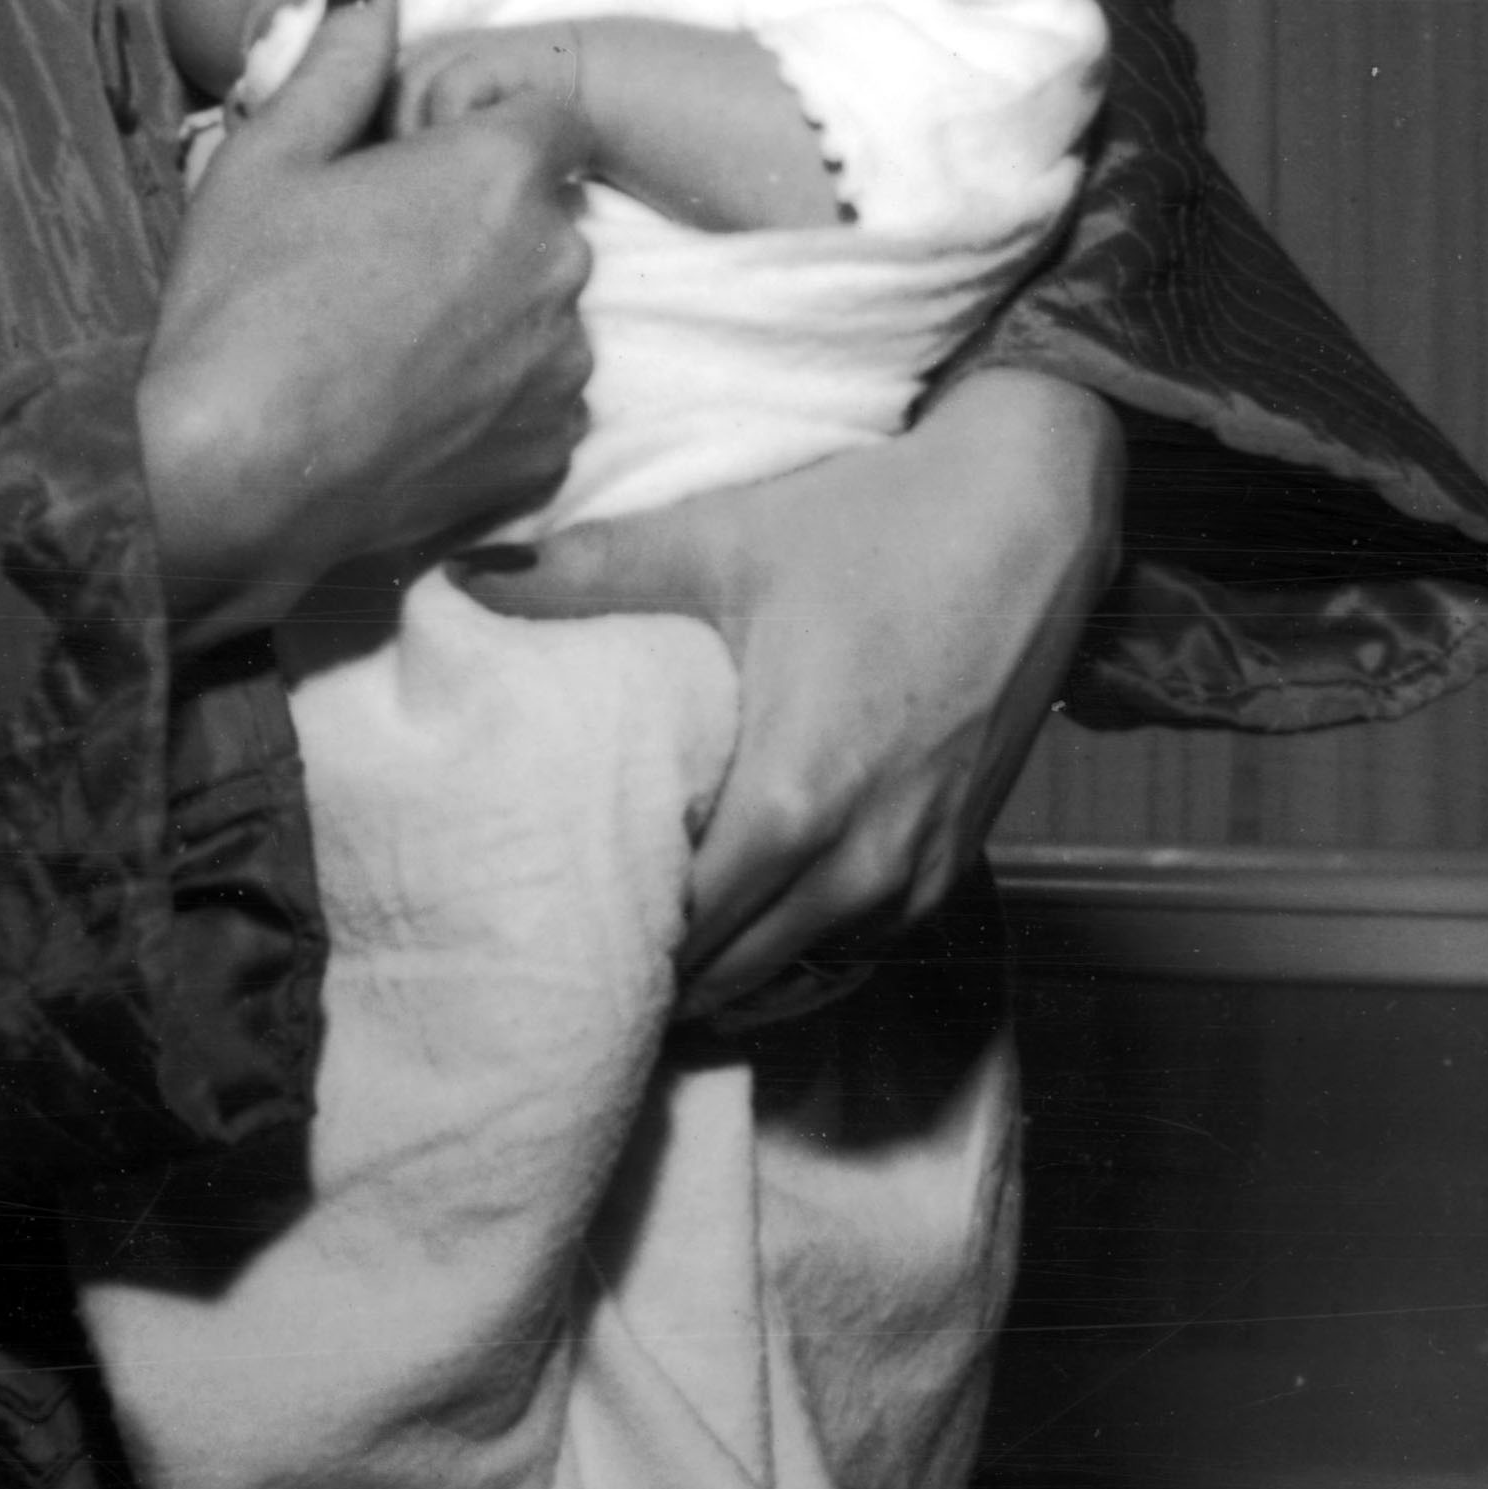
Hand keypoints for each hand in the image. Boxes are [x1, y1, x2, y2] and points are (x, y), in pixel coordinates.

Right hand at [140, 0, 590, 649]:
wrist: (223, 482)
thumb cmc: (237, 306)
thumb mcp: (270, 156)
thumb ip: (342, 54)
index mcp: (503, 171)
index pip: (544, 112)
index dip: (476, 133)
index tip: (404, 170)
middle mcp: (562, 264)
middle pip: (544, 213)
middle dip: (480, 222)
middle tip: (371, 260)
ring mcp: (563, 368)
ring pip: (544, 309)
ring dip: (491, 310)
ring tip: (381, 343)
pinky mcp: (549, 456)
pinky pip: (539, 399)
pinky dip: (492, 397)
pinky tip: (405, 406)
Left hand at [489, 361, 1118, 1002]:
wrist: (1029, 515)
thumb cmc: (871, 526)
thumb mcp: (716, 542)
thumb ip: (579, 576)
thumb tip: (458, 581)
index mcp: (790, 804)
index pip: (674, 931)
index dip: (601, 933)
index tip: (543, 918)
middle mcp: (860, 866)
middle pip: (728, 973)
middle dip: (653, 967)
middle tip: (574, 941)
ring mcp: (917, 875)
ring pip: (794, 974)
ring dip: (725, 969)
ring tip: (646, 939)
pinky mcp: (953, 864)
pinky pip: (856, 949)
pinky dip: (794, 951)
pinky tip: (743, 919)